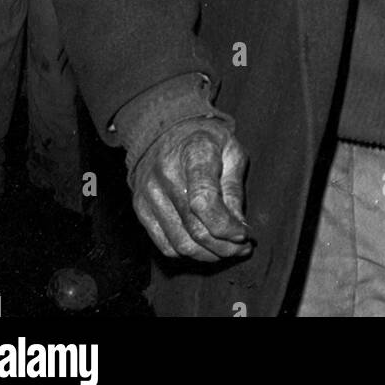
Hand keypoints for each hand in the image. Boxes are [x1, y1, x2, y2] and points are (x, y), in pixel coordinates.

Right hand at [131, 119, 253, 261]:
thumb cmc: (206, 141)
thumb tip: (239, 232)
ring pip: (181, 244)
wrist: (164, 129)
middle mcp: (165, 173)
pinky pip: (166, 246)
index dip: (225, 226)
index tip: (244, 236)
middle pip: (194, 228)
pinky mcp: (140, 208)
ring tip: (227, 249)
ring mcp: (149, 193)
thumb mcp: (231, 151)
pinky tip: (205, 246)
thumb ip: (235, 190)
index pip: (204, 201)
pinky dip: (188, 253)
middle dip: (224, 247)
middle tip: (242, 249)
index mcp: (194, 153)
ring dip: (208, 255)